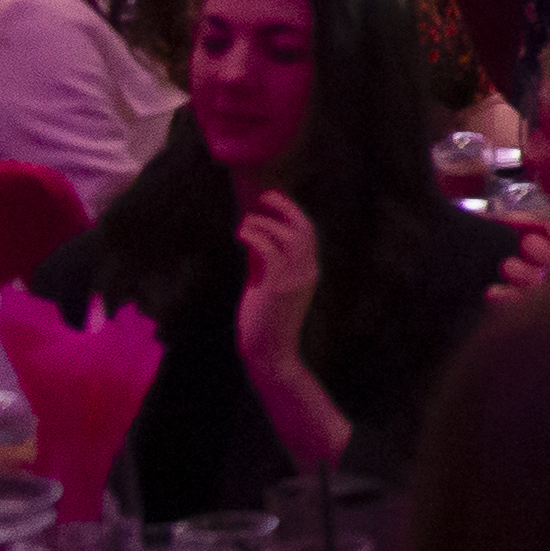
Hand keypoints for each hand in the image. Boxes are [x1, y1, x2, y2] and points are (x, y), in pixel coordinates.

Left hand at [237, 191, 325, 378]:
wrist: (270, 353)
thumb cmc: (265, 322)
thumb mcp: (266, 286)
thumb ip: (264, 263)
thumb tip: (253, 238)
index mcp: (308, 271)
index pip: (307, 233)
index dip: (291, 212)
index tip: (272, 201)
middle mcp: (307, 272)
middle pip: (303, 229)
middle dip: (285, 208)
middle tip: (264, 197)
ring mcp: (294, 280)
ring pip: (288, 236)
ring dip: (264, 223)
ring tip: (245, 223)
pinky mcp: (277, 287)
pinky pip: (268, 251)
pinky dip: (254, 237)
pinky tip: (241, 235)